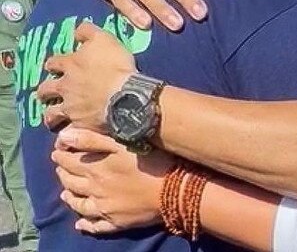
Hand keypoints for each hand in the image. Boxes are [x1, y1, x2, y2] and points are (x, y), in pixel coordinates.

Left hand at [38, 23, 135, 130]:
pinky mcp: (80, 125)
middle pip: (46, 90)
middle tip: (47, 94)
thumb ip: (87, 32)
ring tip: (53, 118)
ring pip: (52, 114)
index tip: (55, 66)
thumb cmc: (115, 65)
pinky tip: (68, 136)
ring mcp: (71, 108)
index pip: (54, 63)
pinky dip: (66, 135)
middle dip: (45, 92)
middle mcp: (66, 87)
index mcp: (71, 65)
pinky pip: (68, 133)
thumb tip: (76, 30)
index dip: (54, 64)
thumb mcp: (104, 38)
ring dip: (51, 115)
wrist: (125, 94)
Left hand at [52, 127, 172, 233]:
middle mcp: (94, 190)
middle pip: (71, 182)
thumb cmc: (152, 161)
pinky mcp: (116, 222)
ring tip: (65, 193)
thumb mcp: (123, 142)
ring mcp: (104, 208)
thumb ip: (92, 139)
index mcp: (95, 168)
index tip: (57, 150)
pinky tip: (81, 223)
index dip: (60, 154)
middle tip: (60, 168)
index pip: (68, 161)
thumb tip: (63, 136)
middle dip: (63, 174)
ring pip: (79, 204)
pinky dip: (85, 224)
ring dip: (69, 197)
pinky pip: (95, 226)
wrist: (173, 190)